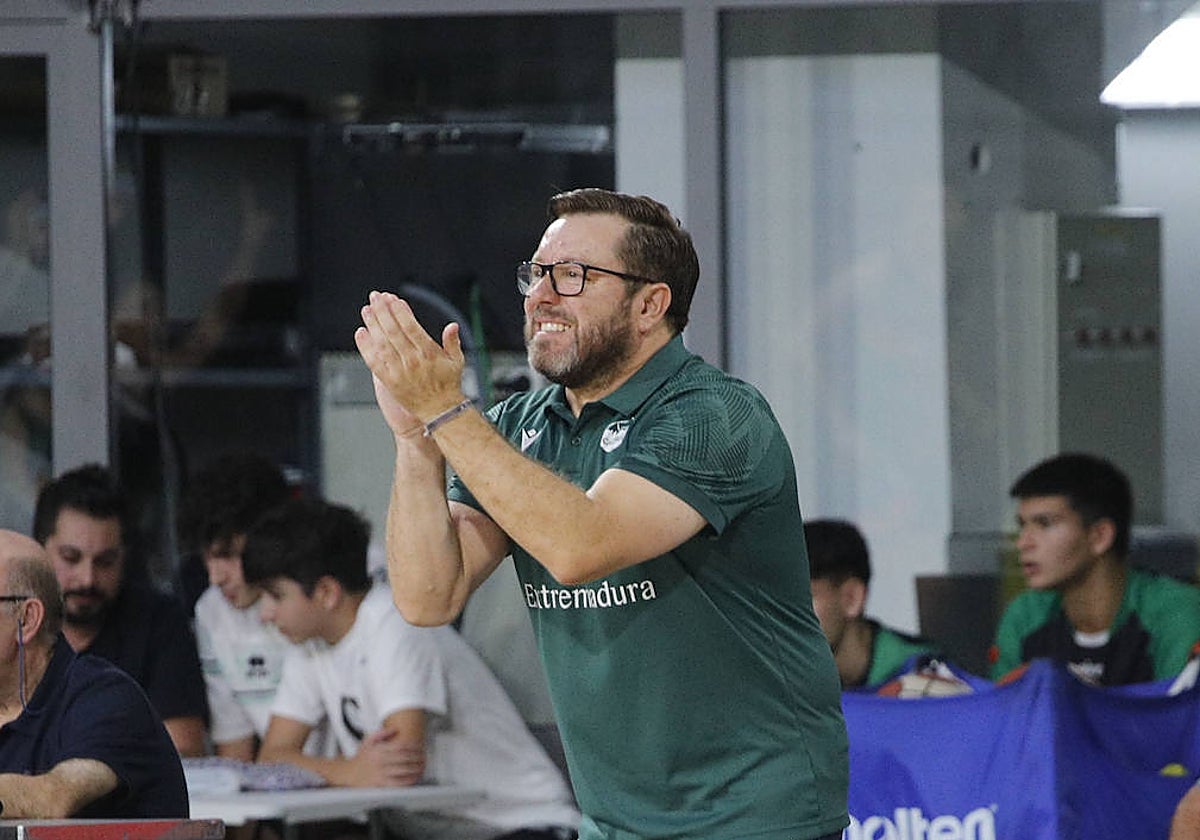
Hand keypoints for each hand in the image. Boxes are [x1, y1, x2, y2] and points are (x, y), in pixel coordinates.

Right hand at [345, 729, 425, 786]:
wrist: (347, 774)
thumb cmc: (360, 758)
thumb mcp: (368, 741)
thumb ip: (382, 733)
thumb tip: (396, 729)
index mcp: (378, 750)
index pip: (400, 747)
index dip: (412, 746)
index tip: (420, 746)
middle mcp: (380, 761)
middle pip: (403, 758)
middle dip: (416, 757)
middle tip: (425, 756)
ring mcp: (380, 773)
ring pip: (402, 770)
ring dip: (415, 768)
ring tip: (423, 766)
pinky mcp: (380, 784)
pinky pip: (397, 783)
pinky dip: (408, 781)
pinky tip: (414, 778)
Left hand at [354, 291, 467, 432]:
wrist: (439, 411)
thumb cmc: (448, 384)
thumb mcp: (457, 361)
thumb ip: (452, 342)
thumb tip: (452, 325)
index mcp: (429, 354)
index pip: (411, 327)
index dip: (400, 311)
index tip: (393, 299)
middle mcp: (413, 361)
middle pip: (393, 331)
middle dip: (383, 311)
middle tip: (376, 297)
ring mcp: (399, 372)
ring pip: (381, 343)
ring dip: (372, 325)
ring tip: (367, 310)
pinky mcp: (389, 381)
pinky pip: (373, 361)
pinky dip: (365, 346)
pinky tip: (361, 332)